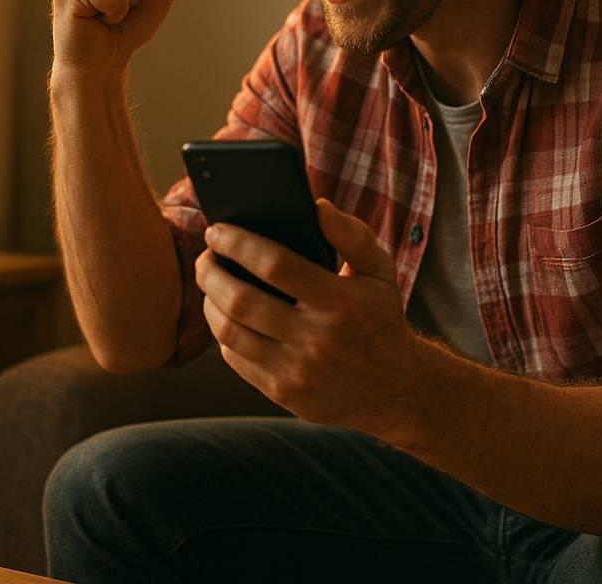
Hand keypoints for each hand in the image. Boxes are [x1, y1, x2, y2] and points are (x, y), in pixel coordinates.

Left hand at [195, 199, 425, 431]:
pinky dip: (223, 333)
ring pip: (230, 332)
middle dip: (211, 272)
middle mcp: (318, 339)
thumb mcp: (379, 271)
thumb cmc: (380, 319)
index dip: (237, 244)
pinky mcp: (283, 394)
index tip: (217, 231)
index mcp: (341, 301)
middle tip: (205, 257)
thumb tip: (316, 206)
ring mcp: (298, 371)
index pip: (274, 264)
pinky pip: (235, 359)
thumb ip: (351, 234)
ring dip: (210, 302)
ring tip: (211, 284)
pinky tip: (226, 315)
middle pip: (241, 300)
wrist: (395, 391)